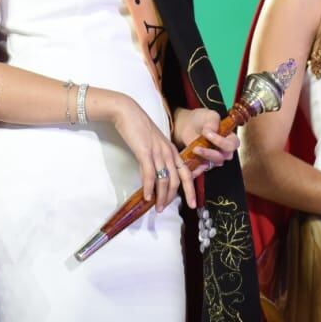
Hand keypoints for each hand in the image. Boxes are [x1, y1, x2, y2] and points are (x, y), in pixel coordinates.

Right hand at [105, 93, 195, 211]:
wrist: (128, 112)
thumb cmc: (139, 128)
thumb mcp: (152, 145)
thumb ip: (154, 161)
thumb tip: (152, 179)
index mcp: (172, 150)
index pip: (186, 173)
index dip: (190, 190)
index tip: (193, 204)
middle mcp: (168, 152)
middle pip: (176, 180)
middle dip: (171, 198)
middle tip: (164, 209)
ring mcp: (158, 152)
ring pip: (164, 180)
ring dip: (161, 196)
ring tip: (157, 207)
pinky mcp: (145, 152)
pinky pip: (149, 174)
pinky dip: (148, 187)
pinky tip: (146, 197)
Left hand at [173, 107, 238, 179]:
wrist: (188, 125)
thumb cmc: (202, 119)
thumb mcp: (209, 115)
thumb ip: (212, 122)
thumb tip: (210, 132)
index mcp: (230, 138)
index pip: (232, 144)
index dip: (222, 142)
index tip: (208, 134)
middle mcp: (225, 150)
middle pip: (225, 156)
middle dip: (211, 153)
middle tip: (199, 147)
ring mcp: (215, 157)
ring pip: (215, 163)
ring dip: (204, 157)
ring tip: (194, 149)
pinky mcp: (205, 163)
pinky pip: (203, 168)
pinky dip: (197, 166)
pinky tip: (190, 160)